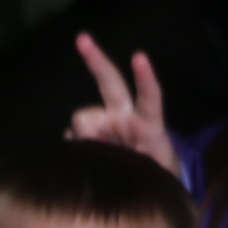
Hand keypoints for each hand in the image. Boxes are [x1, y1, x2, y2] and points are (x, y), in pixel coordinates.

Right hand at [67, 36, 180, 171]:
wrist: (144, 189)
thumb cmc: (156, 175)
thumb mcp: (154, 172)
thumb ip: (132, 160)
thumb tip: (95, 146)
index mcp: (147, 123)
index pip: (149, 98)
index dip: (145, 78)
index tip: (139, 56)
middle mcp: (123, 116)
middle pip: (111, 83)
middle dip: (97, 59)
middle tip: (81, 38)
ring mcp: (103, 124)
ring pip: (83, 118)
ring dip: (84, 134)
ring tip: (100, 158)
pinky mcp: (85, 136)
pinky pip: (71, 135)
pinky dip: (74, 147)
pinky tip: (86, 160)